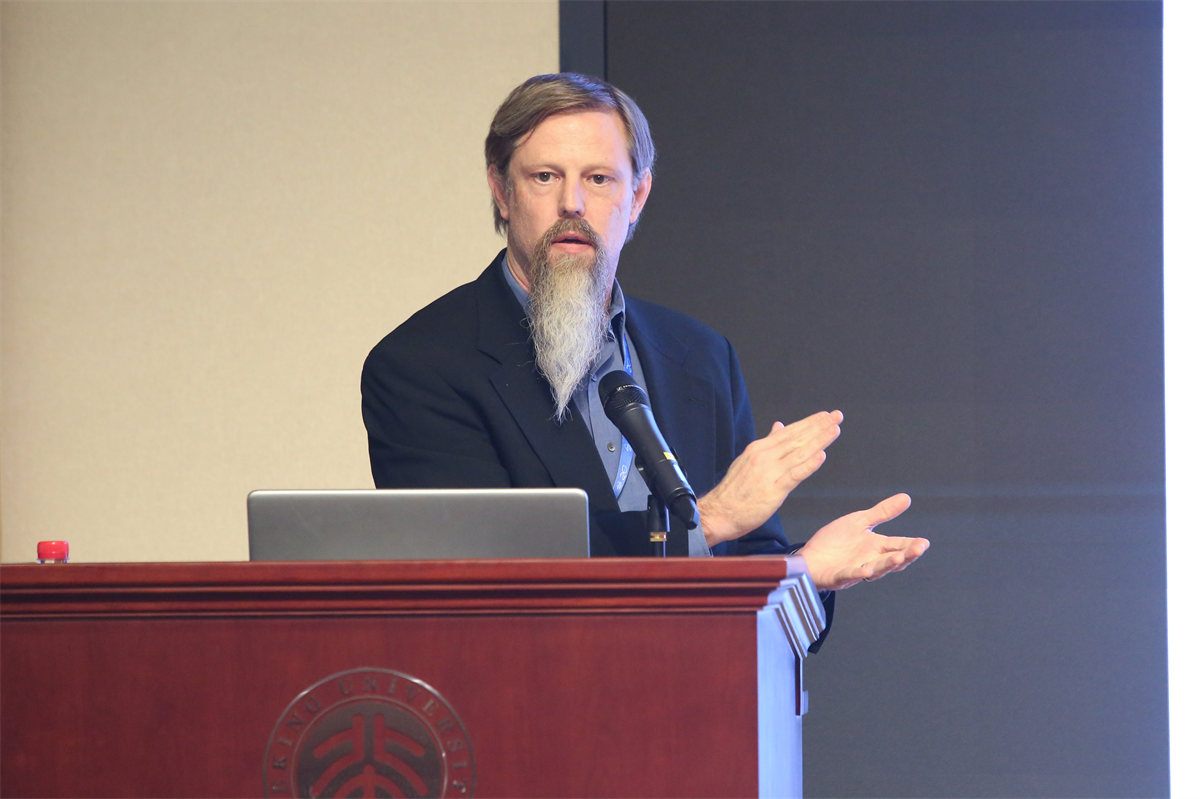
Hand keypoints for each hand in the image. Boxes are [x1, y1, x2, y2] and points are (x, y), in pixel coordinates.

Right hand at [698, 410, 842, 545]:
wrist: (720, 512)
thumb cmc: (735, 490)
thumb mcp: (748, 460)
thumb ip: (767, 444)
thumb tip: (779, 427)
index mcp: (759, 448)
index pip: (789, 432)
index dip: (809, 423)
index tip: (826, 416)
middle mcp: (765, 456)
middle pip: (797, 439)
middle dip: (818, 427)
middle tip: (837, 416)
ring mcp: (769, 472)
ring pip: (799, 453)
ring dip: (819, 440)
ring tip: (834, 430)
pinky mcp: (773, 490)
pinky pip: (794, 475)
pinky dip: (808, 465)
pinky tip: (821, 456)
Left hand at [794, 493, 928, 589]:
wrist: (809, 557)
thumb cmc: (836, 541)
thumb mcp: (860, 522)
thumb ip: (882, 513)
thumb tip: (906, 497)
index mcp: (875, 547)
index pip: (897, 546)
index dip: (911, 545)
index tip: (924, 542)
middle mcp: (869, 560)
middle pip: (891, 560)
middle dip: (905, 555)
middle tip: (918, 549)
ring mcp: (854, 570)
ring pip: (875, 570)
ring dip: (886, 565)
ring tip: (898, 558)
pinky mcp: (837, 577)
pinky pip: (848, 575)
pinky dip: (856, 574)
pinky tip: (865, 571)